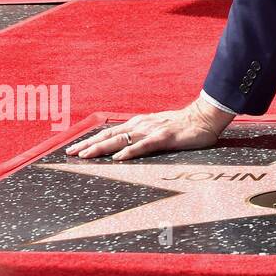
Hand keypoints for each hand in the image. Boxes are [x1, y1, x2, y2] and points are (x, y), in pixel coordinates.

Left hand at [64, 97, 231, 161]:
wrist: (206, 117)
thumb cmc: (184, 126)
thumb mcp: (160, 130)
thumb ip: (144, 137)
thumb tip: (128, 148)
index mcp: (139, 124)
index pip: (110, 133)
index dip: (91, 141)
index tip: (73, 149)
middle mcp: (141, 125)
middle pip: (110, 136)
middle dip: (88, 145)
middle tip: (69, 154)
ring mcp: (152, 131)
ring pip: (122, 140)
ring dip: (102, 148)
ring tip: (85, 156)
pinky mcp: (165, 137)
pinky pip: (144, 145)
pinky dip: (130, 151)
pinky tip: (119, 158)